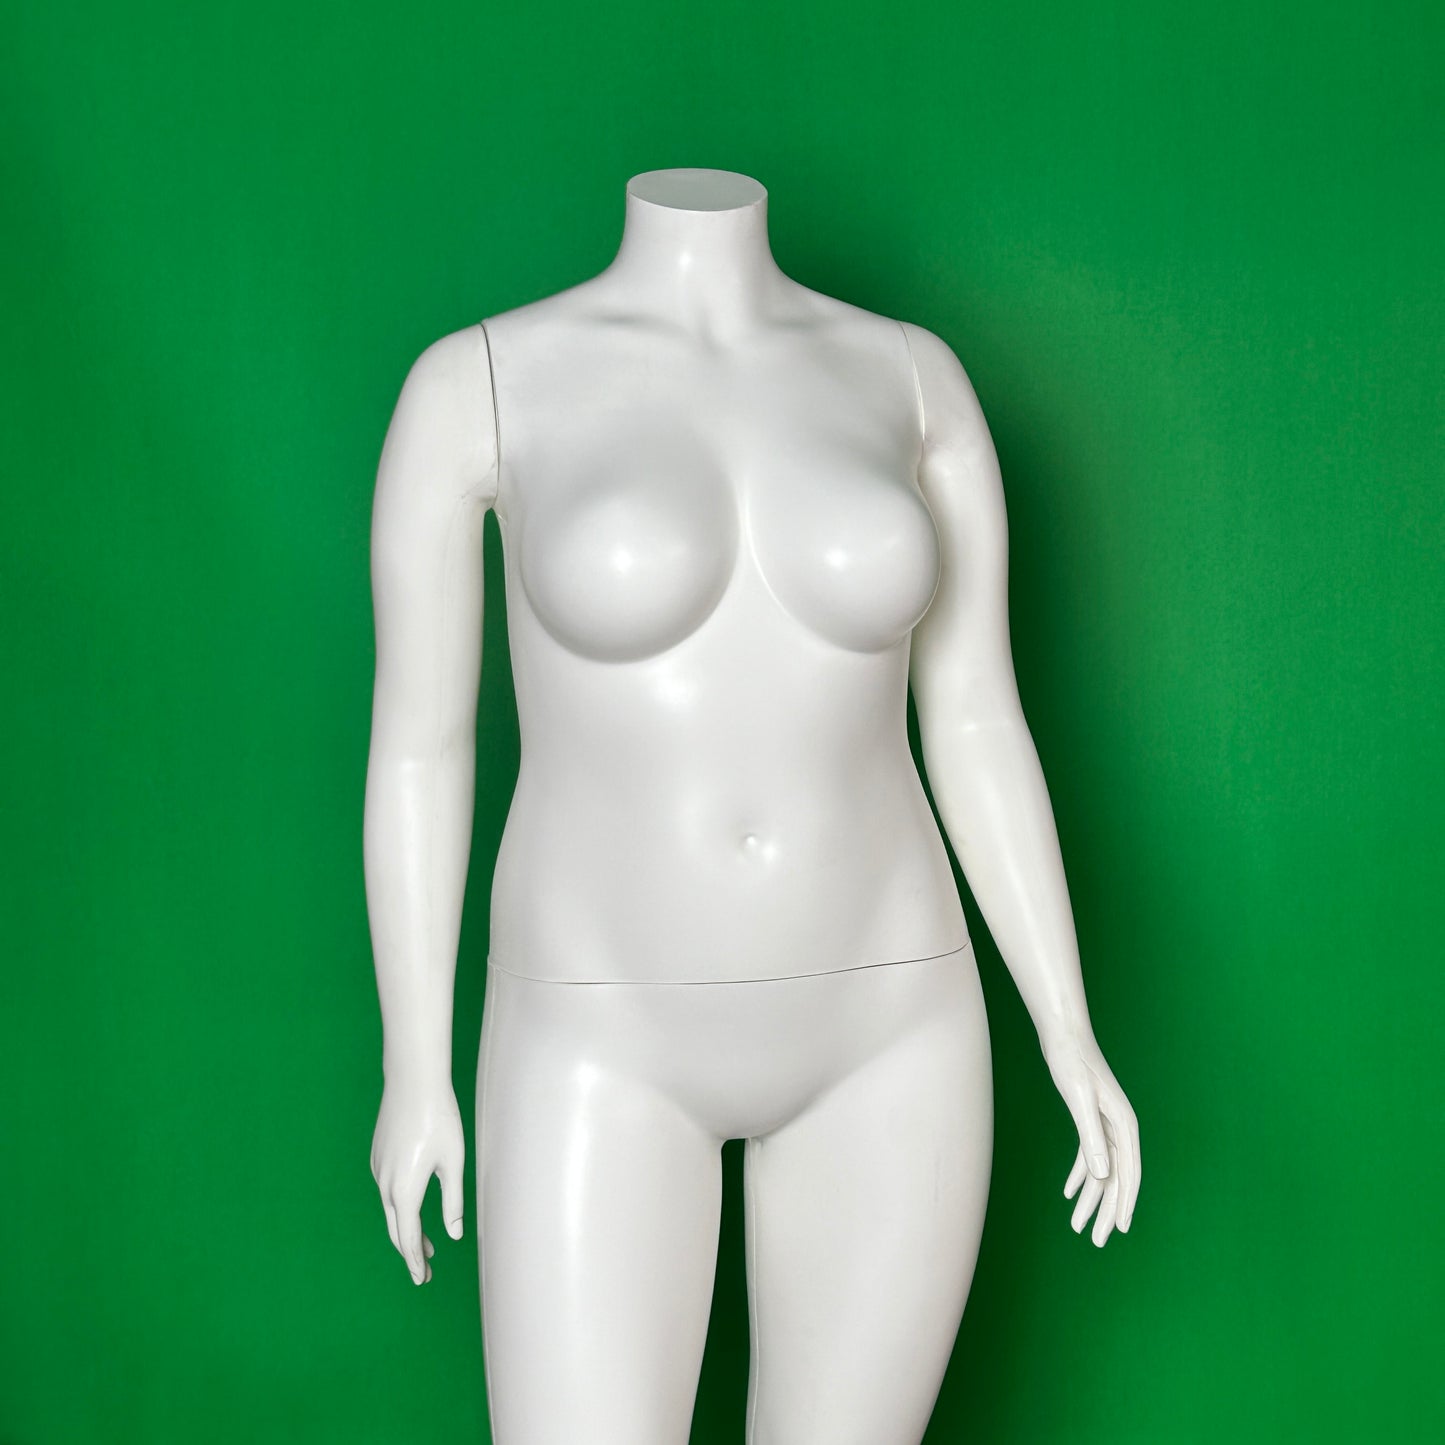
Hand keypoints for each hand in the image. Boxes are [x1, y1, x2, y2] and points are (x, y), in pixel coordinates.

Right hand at [369, 1078, 465, 1283]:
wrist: (412, 1082)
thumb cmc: (440, 1119)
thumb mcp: (453, 1163)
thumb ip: (453, 1203)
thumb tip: (453, 1235)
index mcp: (405, 1190)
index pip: (409, 1239)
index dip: (416, 1262)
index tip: (422, 1279)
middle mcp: (385, 1184)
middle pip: (396, 1230)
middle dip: (410, 1253)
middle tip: (424, 1272)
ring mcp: (378, 1170)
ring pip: (390, 1211)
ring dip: (406, 1229)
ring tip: (427, 1244)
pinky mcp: (377, 1157)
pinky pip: (386, 1191)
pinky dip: (399, 1208)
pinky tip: (413, 1207)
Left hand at [1042, 1030, 1139, 1246]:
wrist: (1064, 1036)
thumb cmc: (1073, 1063)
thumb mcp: (1080, 1100)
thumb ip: (1092, 1137)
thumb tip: (1103, 1175)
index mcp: (1124, 1126)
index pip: (1129, 1173)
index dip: (1125, 1203)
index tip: (1120, 1229)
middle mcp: (1120, 1128)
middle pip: (1116, 1178)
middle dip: (1107, 1211)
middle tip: (1098, 1242)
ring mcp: (1106, 1125)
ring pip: (1101, 1171)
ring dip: (1091, 1199)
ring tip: (1079, 1227)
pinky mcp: (1091, 1120)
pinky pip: (1088, 1156)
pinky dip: (1079, 1176)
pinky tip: (1070, 1193)